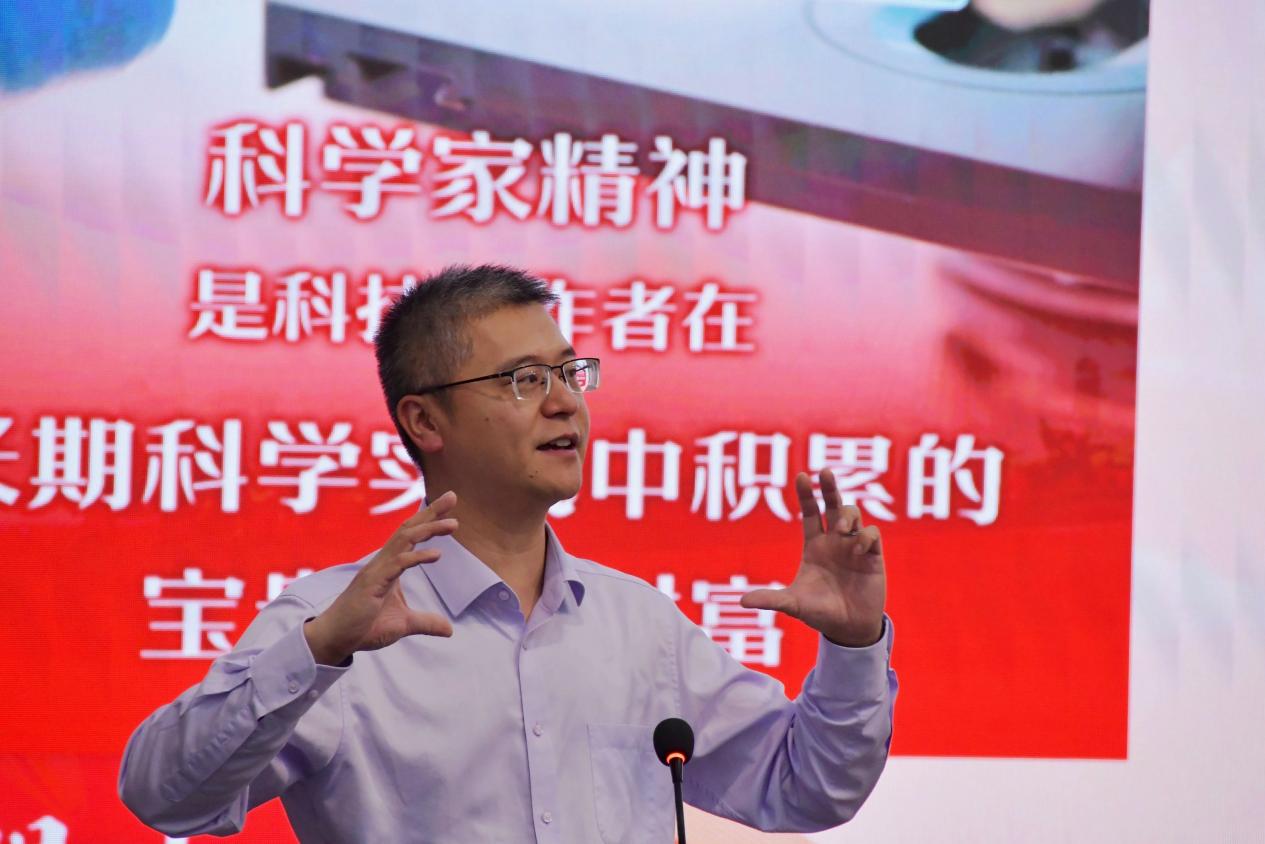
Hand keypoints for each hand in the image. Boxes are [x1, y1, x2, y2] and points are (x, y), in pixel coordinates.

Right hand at [304, 492, 458, 665]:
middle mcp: (382, 562)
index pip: (411, 535)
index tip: (449, 507)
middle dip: (431, 512)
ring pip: (404, 540)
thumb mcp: (403, 624)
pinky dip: (418, 557)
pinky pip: (398, 564)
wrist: (335, 639)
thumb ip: (426, 622)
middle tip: (452, 496)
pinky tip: (437, 555)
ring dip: (429, 529)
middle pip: (409, 529)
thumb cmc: (364, 627)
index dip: (429, 519)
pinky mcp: (372, 583)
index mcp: (390, 566)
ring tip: (453, 523)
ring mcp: (376, 571)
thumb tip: (449, 629)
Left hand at [741, 471, 885, 647]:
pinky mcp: (873, 557)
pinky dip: (865, 537)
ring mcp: (854, 547)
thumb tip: (741, 601)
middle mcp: (834, 542)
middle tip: (825, 472)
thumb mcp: (794, 604)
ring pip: (853, 515)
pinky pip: (872, 534)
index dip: (807, 494)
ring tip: (842, 531)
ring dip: (847, 516)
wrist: (848, 628)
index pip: (811, 513)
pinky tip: (858, 550)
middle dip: (829, 487)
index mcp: (814, 546)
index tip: (802, 476)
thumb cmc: (819, 613)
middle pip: (833, 505)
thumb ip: (771, 599)